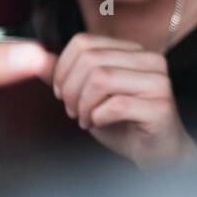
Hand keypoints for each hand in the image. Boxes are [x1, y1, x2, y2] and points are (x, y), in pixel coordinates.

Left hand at [52, 34, 196, 168]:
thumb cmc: (124, 124)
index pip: (85, 42)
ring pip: (101, 78)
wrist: (158, 154)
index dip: (63, 68)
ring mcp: (159, 82)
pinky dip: (98, 117)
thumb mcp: (89, 96)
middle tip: (72, 111)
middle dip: (71, 89)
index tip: (61, 92)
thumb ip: (66, 76)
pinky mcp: (161, 107)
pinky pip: (116, 105)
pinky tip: (99, 125)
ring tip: (85, 119)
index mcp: (132, 52)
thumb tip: (36, 58)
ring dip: (83, 104)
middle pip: (90, 60)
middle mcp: (150, 60)